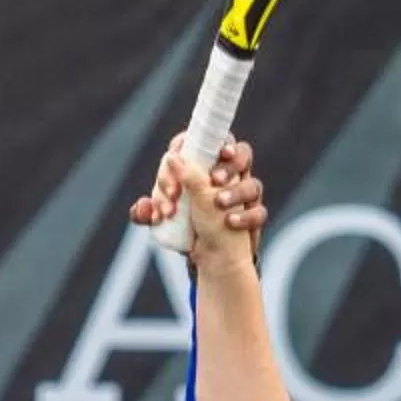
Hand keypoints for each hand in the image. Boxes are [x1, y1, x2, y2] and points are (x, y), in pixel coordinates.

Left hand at [129, 135, 267, 267]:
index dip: (195, 144)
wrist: (210, 258)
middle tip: (213, 179)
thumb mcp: (164, 219)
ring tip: (219, 202)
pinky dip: (247, 217)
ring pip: (253, 184)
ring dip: (237, 191)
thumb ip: (151, 211)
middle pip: (240, 154)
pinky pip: (259, 212)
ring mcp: (244, 196)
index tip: (183, 156)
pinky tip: (231, 222)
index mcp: (204, 167)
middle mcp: (227, 177)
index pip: (205, 142)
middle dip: (228, 164)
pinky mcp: (254, 216)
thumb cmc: (186, 229)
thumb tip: (142, 206)